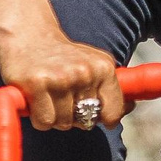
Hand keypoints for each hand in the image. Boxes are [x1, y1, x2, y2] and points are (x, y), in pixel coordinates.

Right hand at [0, 27, 122, 131]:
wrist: (30, 37)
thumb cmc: (64, 57)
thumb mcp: (94, 64)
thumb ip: (110, 87)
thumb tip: (129, 107)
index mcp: (104, 68)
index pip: (114, 110)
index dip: (107, 119)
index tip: (99, 119)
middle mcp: (85, 73)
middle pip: (86, 120)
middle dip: (75, 118)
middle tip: (64, 101)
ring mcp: (62, 79)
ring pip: (64, 123)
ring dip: (56, 118)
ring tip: (50, 98)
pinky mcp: (37, 84)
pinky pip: (45, 122)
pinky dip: (40, 118)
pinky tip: (38, 102)